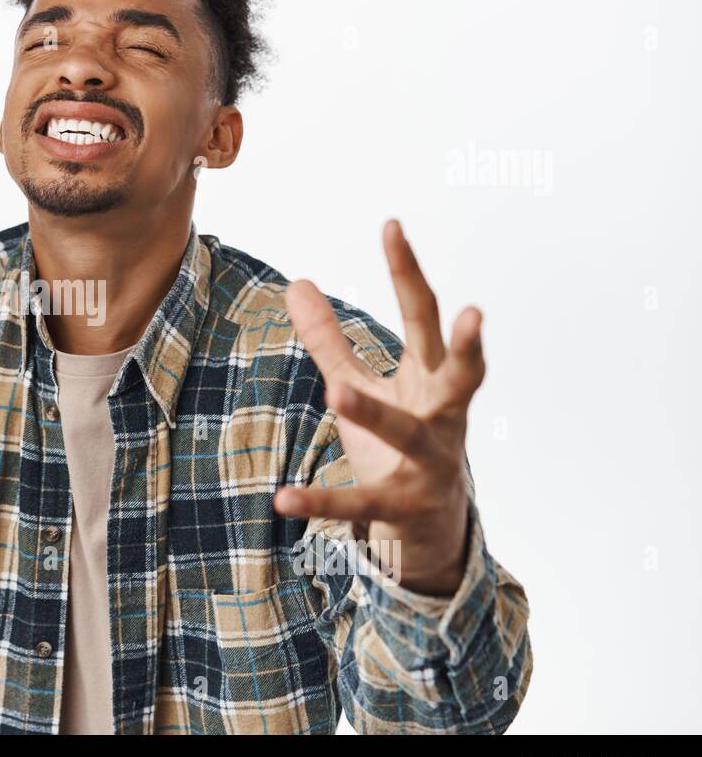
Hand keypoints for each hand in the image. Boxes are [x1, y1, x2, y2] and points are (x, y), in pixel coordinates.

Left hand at [275, 219, 485, 595]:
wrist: (428, 531)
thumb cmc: (397, 442)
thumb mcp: (362, 385)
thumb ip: (329, 339)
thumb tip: (297, 282)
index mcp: (431, 379)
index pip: (422, 317)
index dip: (407, 272)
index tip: (391, 226)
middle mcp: (443, 416)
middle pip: (458, 374)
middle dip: (469, 345)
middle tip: (474, 311)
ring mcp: (430, 463)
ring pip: (408, 433)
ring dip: (374, 411)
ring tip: (336, 392)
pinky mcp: (402, 506)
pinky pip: (360, 503)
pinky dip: (322, 501)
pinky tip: (281, 499)